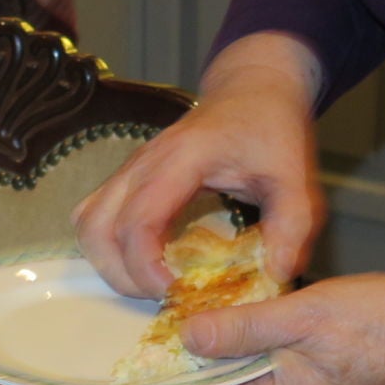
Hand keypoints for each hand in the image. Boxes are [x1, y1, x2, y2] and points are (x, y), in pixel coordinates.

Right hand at [73, 33, 324, 296]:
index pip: (137, 220)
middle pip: (99, 229)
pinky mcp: (125, 179)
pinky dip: (108, 248)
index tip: (175, 290)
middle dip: (123, 275)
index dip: (145, 267)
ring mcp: (128, 170)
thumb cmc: (270, 130)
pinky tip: (142, 260)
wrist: (252, 90)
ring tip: (150, 281)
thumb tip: (277, 274)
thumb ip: (293, 225)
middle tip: (164, 293)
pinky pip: (94, 219)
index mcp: (181, 159)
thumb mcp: (296, 176)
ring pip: (88, 226)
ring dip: (109, 264)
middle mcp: (143, 163)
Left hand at [148, 274, 384, 384]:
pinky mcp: (314, 381)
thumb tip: (187, 337)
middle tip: (145, 344)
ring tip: (174, 331)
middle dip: (180, 379)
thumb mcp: (302, 316)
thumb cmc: (377, 321)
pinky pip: (260, 375)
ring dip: (208, 366)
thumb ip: (242, 327)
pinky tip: (224, 326)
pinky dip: (236, 356)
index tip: (127, 373)